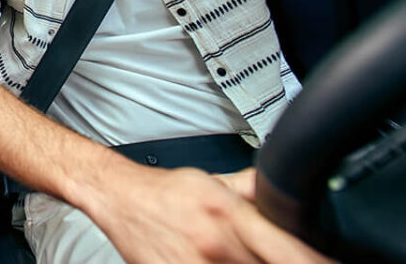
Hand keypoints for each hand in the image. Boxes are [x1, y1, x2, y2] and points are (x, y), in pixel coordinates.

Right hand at [87, 164, 332, 263]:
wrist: (119, 197)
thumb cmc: (166, 192)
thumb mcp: (215, 180)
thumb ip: (255, 189)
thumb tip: (289, 190)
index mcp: (230, 215)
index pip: (289, 252)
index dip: (316, 263)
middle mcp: (216, 246)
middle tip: (277, 258)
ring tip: (238, 257)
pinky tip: (219, 263)